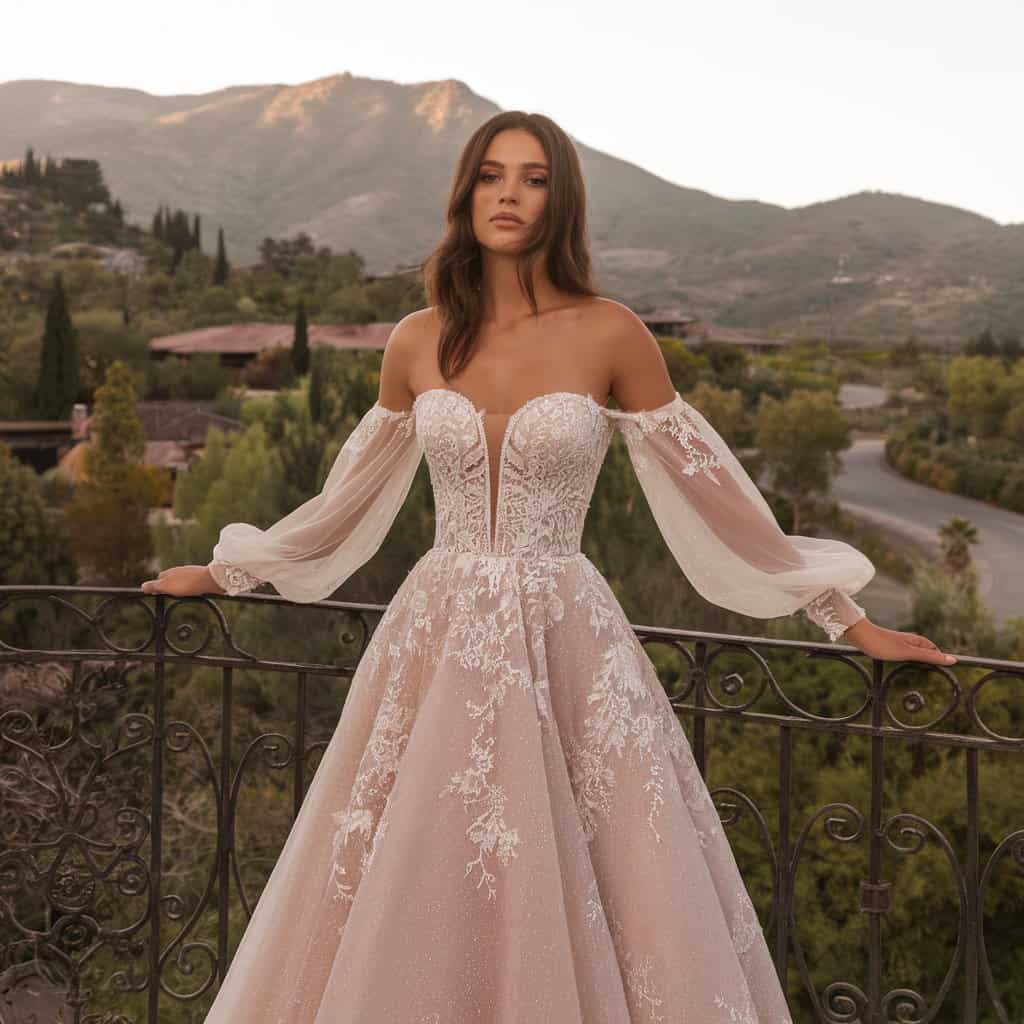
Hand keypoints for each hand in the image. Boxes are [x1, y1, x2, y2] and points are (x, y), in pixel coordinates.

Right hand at [140, 565, 221, 596]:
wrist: (211, 579)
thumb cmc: (188, 584)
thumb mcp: (167, 587)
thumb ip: (155, 586)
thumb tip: (142, 587)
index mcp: (170, 572)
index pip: (159, 579)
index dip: (158, 588)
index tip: (159, 595)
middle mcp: (179, 570)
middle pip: (170, 580)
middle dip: (169, 588)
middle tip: (172, 597)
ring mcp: (190, 573)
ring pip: (182, 582)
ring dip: (181, 588)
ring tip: (184, 596)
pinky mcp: (201, 577)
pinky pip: (192, 583)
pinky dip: (191, 588)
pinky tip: (194, 593)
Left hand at [842, 617, 956, 665]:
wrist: (860, 635)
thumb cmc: (883, 644)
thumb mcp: (909, 653)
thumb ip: (929, 657)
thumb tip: (952, 660)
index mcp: (918, 641)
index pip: (935, 652)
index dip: (940, 661)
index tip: (945, 672)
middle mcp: (911, 641)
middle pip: (926, 653)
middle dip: (931, 662)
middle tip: (934, 675)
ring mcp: (901, 643)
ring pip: (915, 654)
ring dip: (919, 663)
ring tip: (921, 673)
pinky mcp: (891, 646)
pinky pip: (905, 655)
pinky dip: (908, 661)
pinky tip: (903, 666)